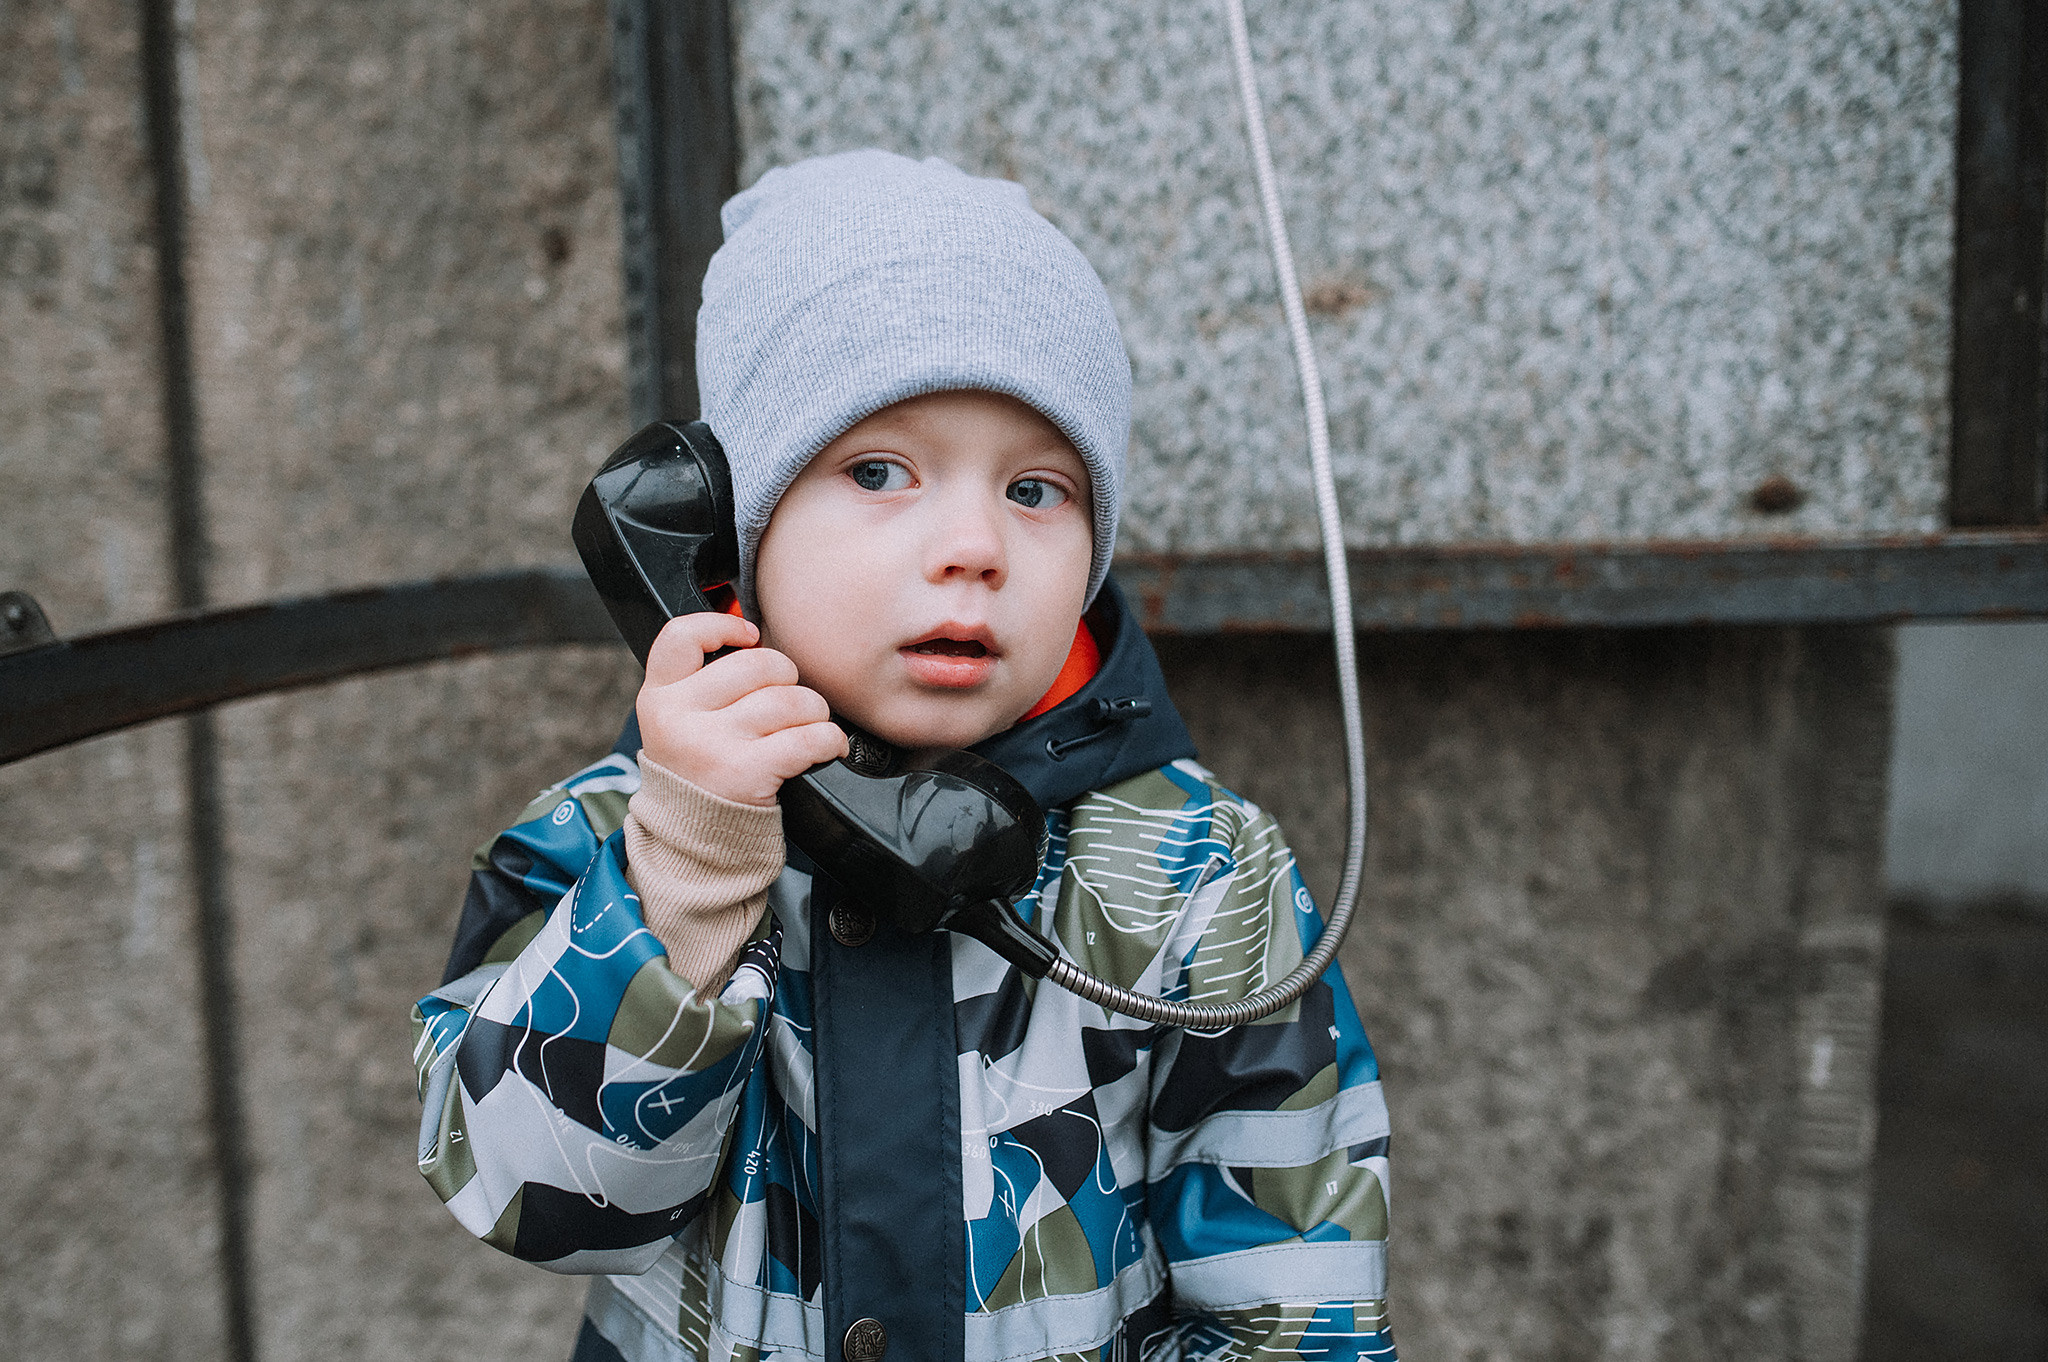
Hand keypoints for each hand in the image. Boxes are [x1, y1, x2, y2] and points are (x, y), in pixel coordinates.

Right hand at [635, 613, 848, 806]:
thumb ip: (702, 684)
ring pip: (789, 699)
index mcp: (658, 698)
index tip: (750, 635)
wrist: (694, 846)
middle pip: (757, 664)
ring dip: (813, 711)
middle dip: (788, 678)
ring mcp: (711, 745)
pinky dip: (829, 739)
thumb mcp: (678, 724)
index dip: (724, 626)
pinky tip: (827, 746)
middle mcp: (679, 718)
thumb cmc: (699, 776)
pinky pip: (808, 736)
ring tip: (808, 727)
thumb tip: (756, 637)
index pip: (681, 636)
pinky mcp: (746, 773)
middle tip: (790, 701)